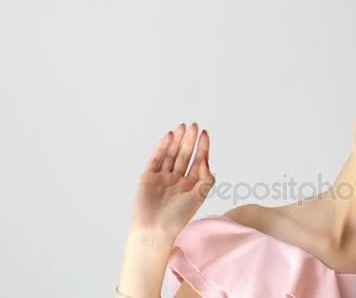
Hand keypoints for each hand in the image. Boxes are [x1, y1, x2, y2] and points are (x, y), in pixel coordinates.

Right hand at [130, 122, 215, 238]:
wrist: (155, 229)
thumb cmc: (178, 217)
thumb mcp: (199, 197)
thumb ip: (206, 179)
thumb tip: (206, 161)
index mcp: (191, 184)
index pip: (198, 161)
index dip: (202, 147)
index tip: (205, 133)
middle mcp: (177, 179)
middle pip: (185, 155)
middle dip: (189, 140)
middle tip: (194, 125)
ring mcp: (162, 177)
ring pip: (171, 154)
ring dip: (177, 140)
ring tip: (183, 127)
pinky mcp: (149, 176)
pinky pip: (157, 159)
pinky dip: (162, 147)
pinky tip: (169, 136)